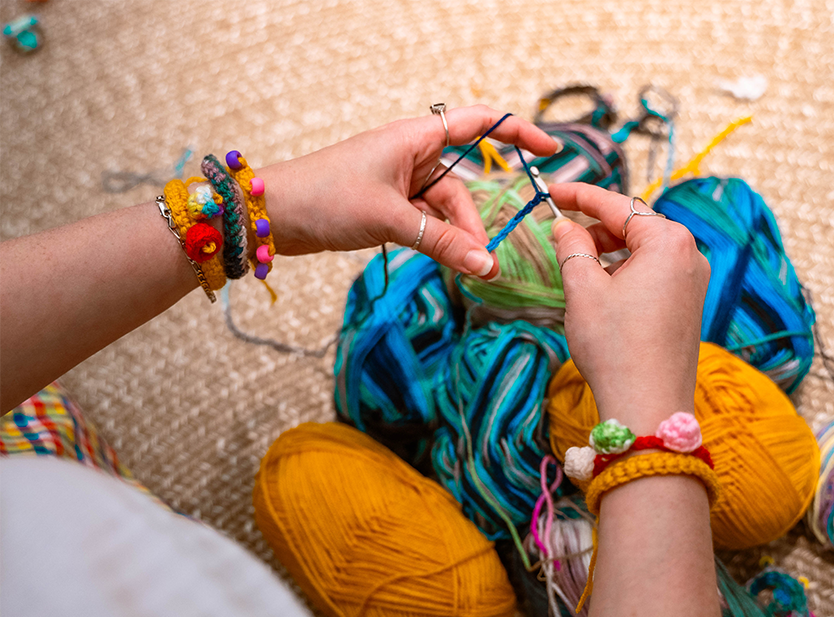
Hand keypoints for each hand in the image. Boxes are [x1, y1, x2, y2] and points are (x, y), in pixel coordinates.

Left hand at [258, 106, 556, 276]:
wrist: (274, 214)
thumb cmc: (327, 198)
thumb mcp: (391, 220)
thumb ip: (442, 242)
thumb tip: (489, 267)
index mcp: (414, 138)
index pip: (477, 124)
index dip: (517, 133)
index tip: (551, 151)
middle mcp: (410, 155)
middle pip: (462, 184)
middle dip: (473, 221)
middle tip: (482, 261)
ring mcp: (398, 181)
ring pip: (443, 209)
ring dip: (454, 237)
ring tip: (463, 267)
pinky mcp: (387, 205)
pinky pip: (424, 220)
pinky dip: (435, 239)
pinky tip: (443, 260)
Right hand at [549, 184, 710, 434]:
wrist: (648, 406)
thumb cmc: (615, 346)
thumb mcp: (583, 289)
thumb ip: (571, 248)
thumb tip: (564, 226)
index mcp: (667, 240)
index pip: (616, 204)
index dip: (578, 195)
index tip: (550, 191)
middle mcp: (689, 253)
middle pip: (634, 223)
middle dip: (595, 225)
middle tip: (559, 234)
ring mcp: (694, 280)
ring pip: (643, 248)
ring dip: (608, 249)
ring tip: (576, 264)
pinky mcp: (689, 303)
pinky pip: (654, 271)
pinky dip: (625, 269)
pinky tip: (601, 286)